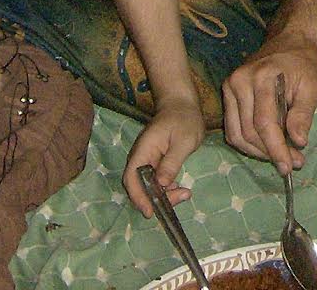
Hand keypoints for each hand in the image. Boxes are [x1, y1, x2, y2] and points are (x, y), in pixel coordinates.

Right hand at [123, 95, 204, 215]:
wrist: (182, 104)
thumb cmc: (183, 119)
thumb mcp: (183, 140)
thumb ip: (172, 162)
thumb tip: (161, 184)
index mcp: (143, 150)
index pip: (131, 178)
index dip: (138, 197)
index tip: (150, 211)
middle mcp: (140, 157)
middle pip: (139, 186)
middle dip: (155, 198)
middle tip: (180, 198)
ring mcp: (147, 160)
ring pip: (148, 186)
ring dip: (163, 195)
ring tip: (185, 194)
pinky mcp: (155, 163)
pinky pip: (155, 181)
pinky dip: (166, 188)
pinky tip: (180, 188)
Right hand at [222, 35, 316, 171]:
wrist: (290, 40)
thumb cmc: (304, 63)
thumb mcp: (312, 86)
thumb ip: (303, 114)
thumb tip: (298, 142)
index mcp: (261, 77)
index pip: (265, 123)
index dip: (276, 149)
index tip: (290, 167)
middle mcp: (239, 82)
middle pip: (248, 132)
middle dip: (270, 153)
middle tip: (293, 162)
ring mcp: (229, 86)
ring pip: (237, 134)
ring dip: (258, 151)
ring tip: (282, 156)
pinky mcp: (228, 93)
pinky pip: (232, 127)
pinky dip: (248, 142)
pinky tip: (267, 145)